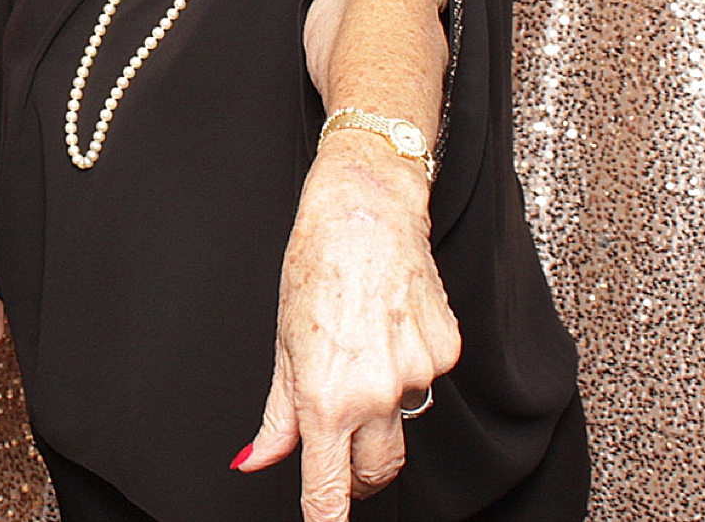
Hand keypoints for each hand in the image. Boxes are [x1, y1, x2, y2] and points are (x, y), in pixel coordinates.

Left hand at [234, 137, 460, 521]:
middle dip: (359, 469)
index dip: (328, 517)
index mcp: (326, 397)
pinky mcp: (448, 351)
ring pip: (403, 420)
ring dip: (383, 405)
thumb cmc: (314, 267)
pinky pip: (427, 381)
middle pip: (377, 470)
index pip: (330, 487)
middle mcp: (377, 394)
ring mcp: (418, 374)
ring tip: (362, 348)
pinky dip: (409, 366)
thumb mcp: (282, 345)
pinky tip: (389, 325)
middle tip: (340, 435)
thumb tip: (256, 460)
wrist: (365, 212)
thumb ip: (276, 414)